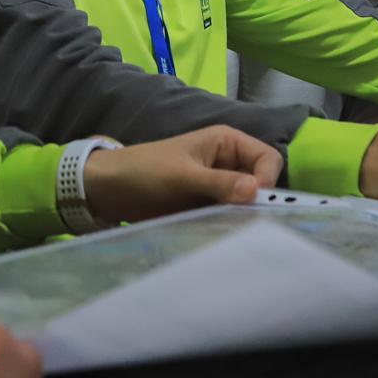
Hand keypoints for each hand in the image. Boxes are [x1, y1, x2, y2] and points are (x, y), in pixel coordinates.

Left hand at [83, 125, 282, 224]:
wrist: (110, 190)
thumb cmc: (145, 172)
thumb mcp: (182, 176)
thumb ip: (219, 183)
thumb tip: (256, 191)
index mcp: (226, 142)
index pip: (268, 158)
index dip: (266, 180)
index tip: (252, 202)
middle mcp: (228, 162)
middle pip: (261, 182)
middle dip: (257, 202)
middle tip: (246, 223)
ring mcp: (219, 185)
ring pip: (247, 202)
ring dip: (243, 216)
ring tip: (232, 231)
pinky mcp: (208, 205)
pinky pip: (230, 215)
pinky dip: (229, 225)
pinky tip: (222, 235)